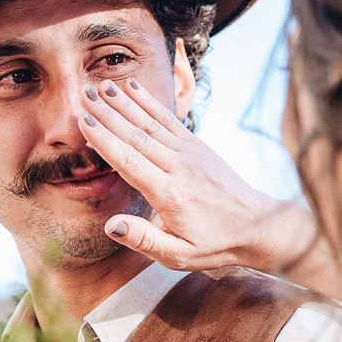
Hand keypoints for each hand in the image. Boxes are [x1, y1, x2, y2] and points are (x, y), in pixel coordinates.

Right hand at [78, 78, 314, 274]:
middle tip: (83, 94)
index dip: (106, 140)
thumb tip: (111, 226)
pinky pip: (169, 120)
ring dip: (124, 103)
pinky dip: (149, 102)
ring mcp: (190, 153)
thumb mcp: (180, 256)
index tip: (84, 122)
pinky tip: (132, 87)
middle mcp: (179, 168)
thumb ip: (145, 240)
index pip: (130, 162)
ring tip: (101, 85)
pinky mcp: (197, 146)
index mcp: (170, 194)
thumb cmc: (216, 244)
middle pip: (137, 136)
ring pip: (151, 123)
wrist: (258, 225)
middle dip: (108, 114)